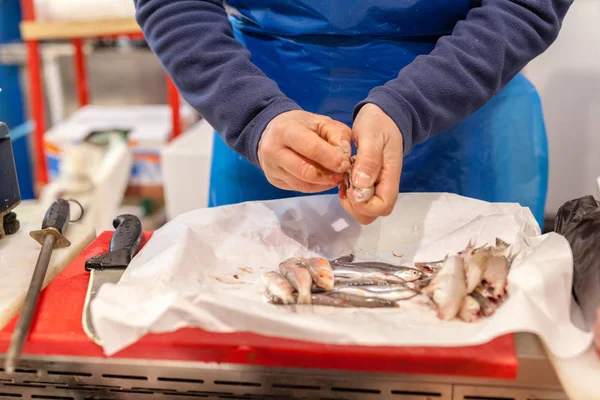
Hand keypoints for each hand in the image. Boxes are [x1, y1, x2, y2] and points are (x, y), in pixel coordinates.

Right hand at [258, 110, 351, 192]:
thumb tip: (345, 155)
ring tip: (336, 177)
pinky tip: (324, 180)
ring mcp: (271, 168)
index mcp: (285, 130)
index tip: (346, 164)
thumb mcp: (321, 121)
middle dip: (328, 175)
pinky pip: (299, 188)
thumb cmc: (300, 125)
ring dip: (324, 183)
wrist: (272, 131)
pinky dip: (316, 187)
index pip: (312, 149)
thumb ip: (337, 134)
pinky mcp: (274, 180)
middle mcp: (273, 151)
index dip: (332, 159)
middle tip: (342, 173)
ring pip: (303, 184)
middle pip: (306, 171)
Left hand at [340, 103, 403, 224]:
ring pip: (365, 209)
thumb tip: (361, 186)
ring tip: (342, 182)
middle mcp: (385, 185)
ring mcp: (377, 185)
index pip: (383, 206)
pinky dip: (348, 194)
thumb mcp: (372, 137)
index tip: (351, 189)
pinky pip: (359, 198)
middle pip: (374, 213)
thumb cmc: (379, 124)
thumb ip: (368, 161)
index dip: (364, 205)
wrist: (383, 115)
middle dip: (356, 207)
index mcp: (390, 176)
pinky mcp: (367, 182)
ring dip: (351, 201)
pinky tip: (343, 179)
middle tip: (344, 188)